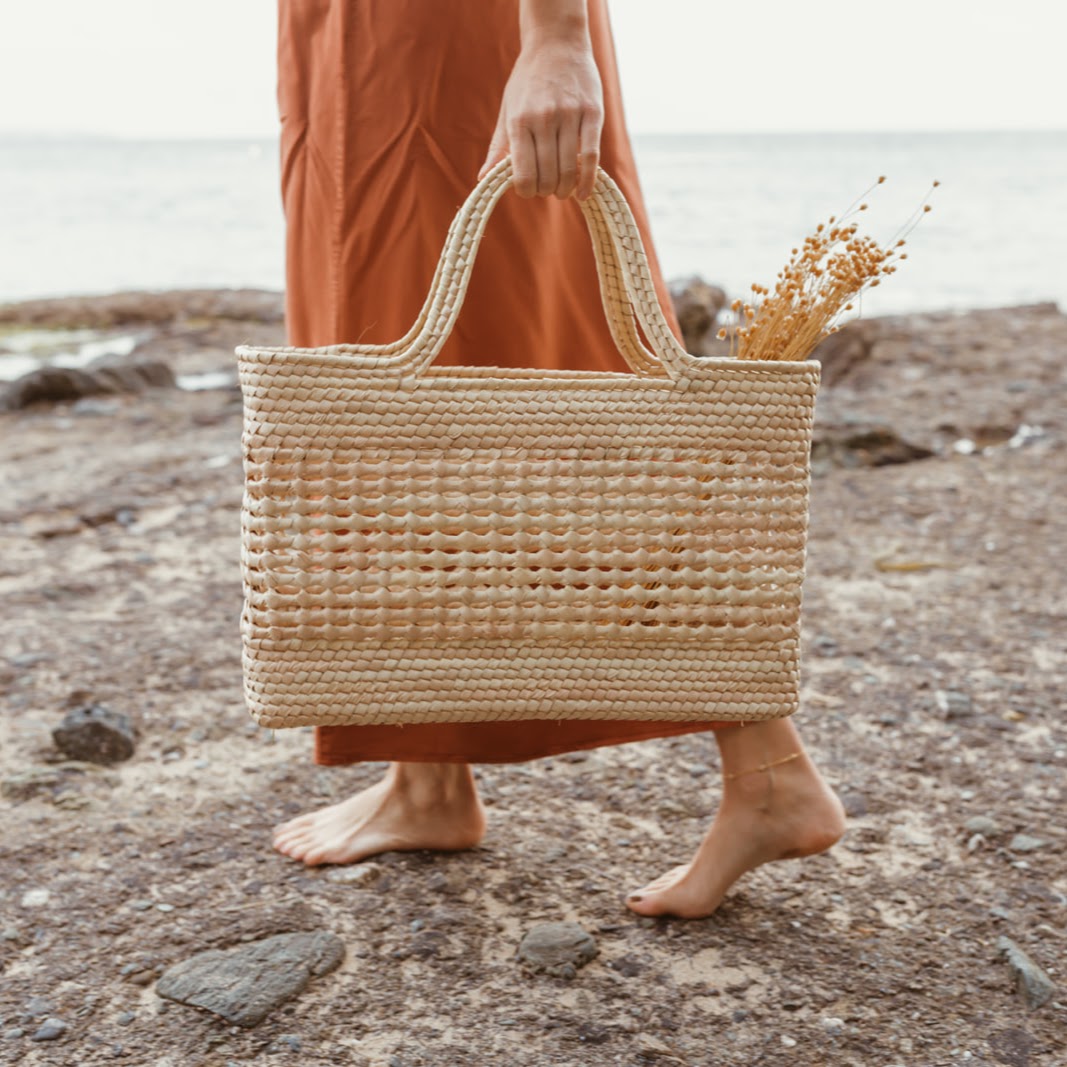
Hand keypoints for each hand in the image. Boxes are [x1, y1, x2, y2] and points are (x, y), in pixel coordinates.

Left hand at [478, 37, 603, 200]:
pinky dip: (588, 180)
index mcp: (519, 121)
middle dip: (546, 191)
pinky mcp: (592, 113)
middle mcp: (544, 118)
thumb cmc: (528, 81)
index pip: (523, 174)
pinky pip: (592, 156)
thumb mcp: (507, 109)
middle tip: (546, 189)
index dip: (526, 191)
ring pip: (569, 169)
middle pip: (548, 176)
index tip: (528, 191)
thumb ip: (498, 147)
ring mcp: (570, 115)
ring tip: (562, 190)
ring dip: (565, 189)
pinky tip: (583, 193)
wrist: (556, 42)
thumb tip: (483, 179)